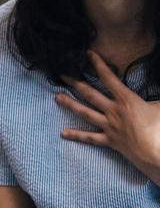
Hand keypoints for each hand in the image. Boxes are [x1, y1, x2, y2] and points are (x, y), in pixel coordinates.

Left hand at [56, 50, 159, 180]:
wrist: (156, 154)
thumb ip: (154, 98)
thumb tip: (153, 95)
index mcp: (126, 100)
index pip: (109, 78)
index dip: (98, 64)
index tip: (88, 54)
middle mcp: (113, 111)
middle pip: (90, 94)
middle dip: (75, 83)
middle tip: (62, 75)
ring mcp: (109, 126)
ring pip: (85, 113)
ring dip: (70, 104)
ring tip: (57, 97)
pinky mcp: (109, 141)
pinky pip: (90, 138)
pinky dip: (76, 135)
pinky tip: (63, 133)